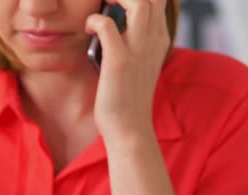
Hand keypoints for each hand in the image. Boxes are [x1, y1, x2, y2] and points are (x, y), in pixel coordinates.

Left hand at [86, 0, 170, 143]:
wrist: (129, 129)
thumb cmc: (127, 97)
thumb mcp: (138, 63)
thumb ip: (134, 42)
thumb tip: (113, 26)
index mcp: (159, 39)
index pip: (159, 0)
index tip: (117, 0)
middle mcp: (153, 40)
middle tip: (110, 0)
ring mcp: (138, 49)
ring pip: (138, 2)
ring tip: (102, 5)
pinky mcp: (119, 61)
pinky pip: (106, 25)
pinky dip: (94, 20)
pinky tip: (88, 29)